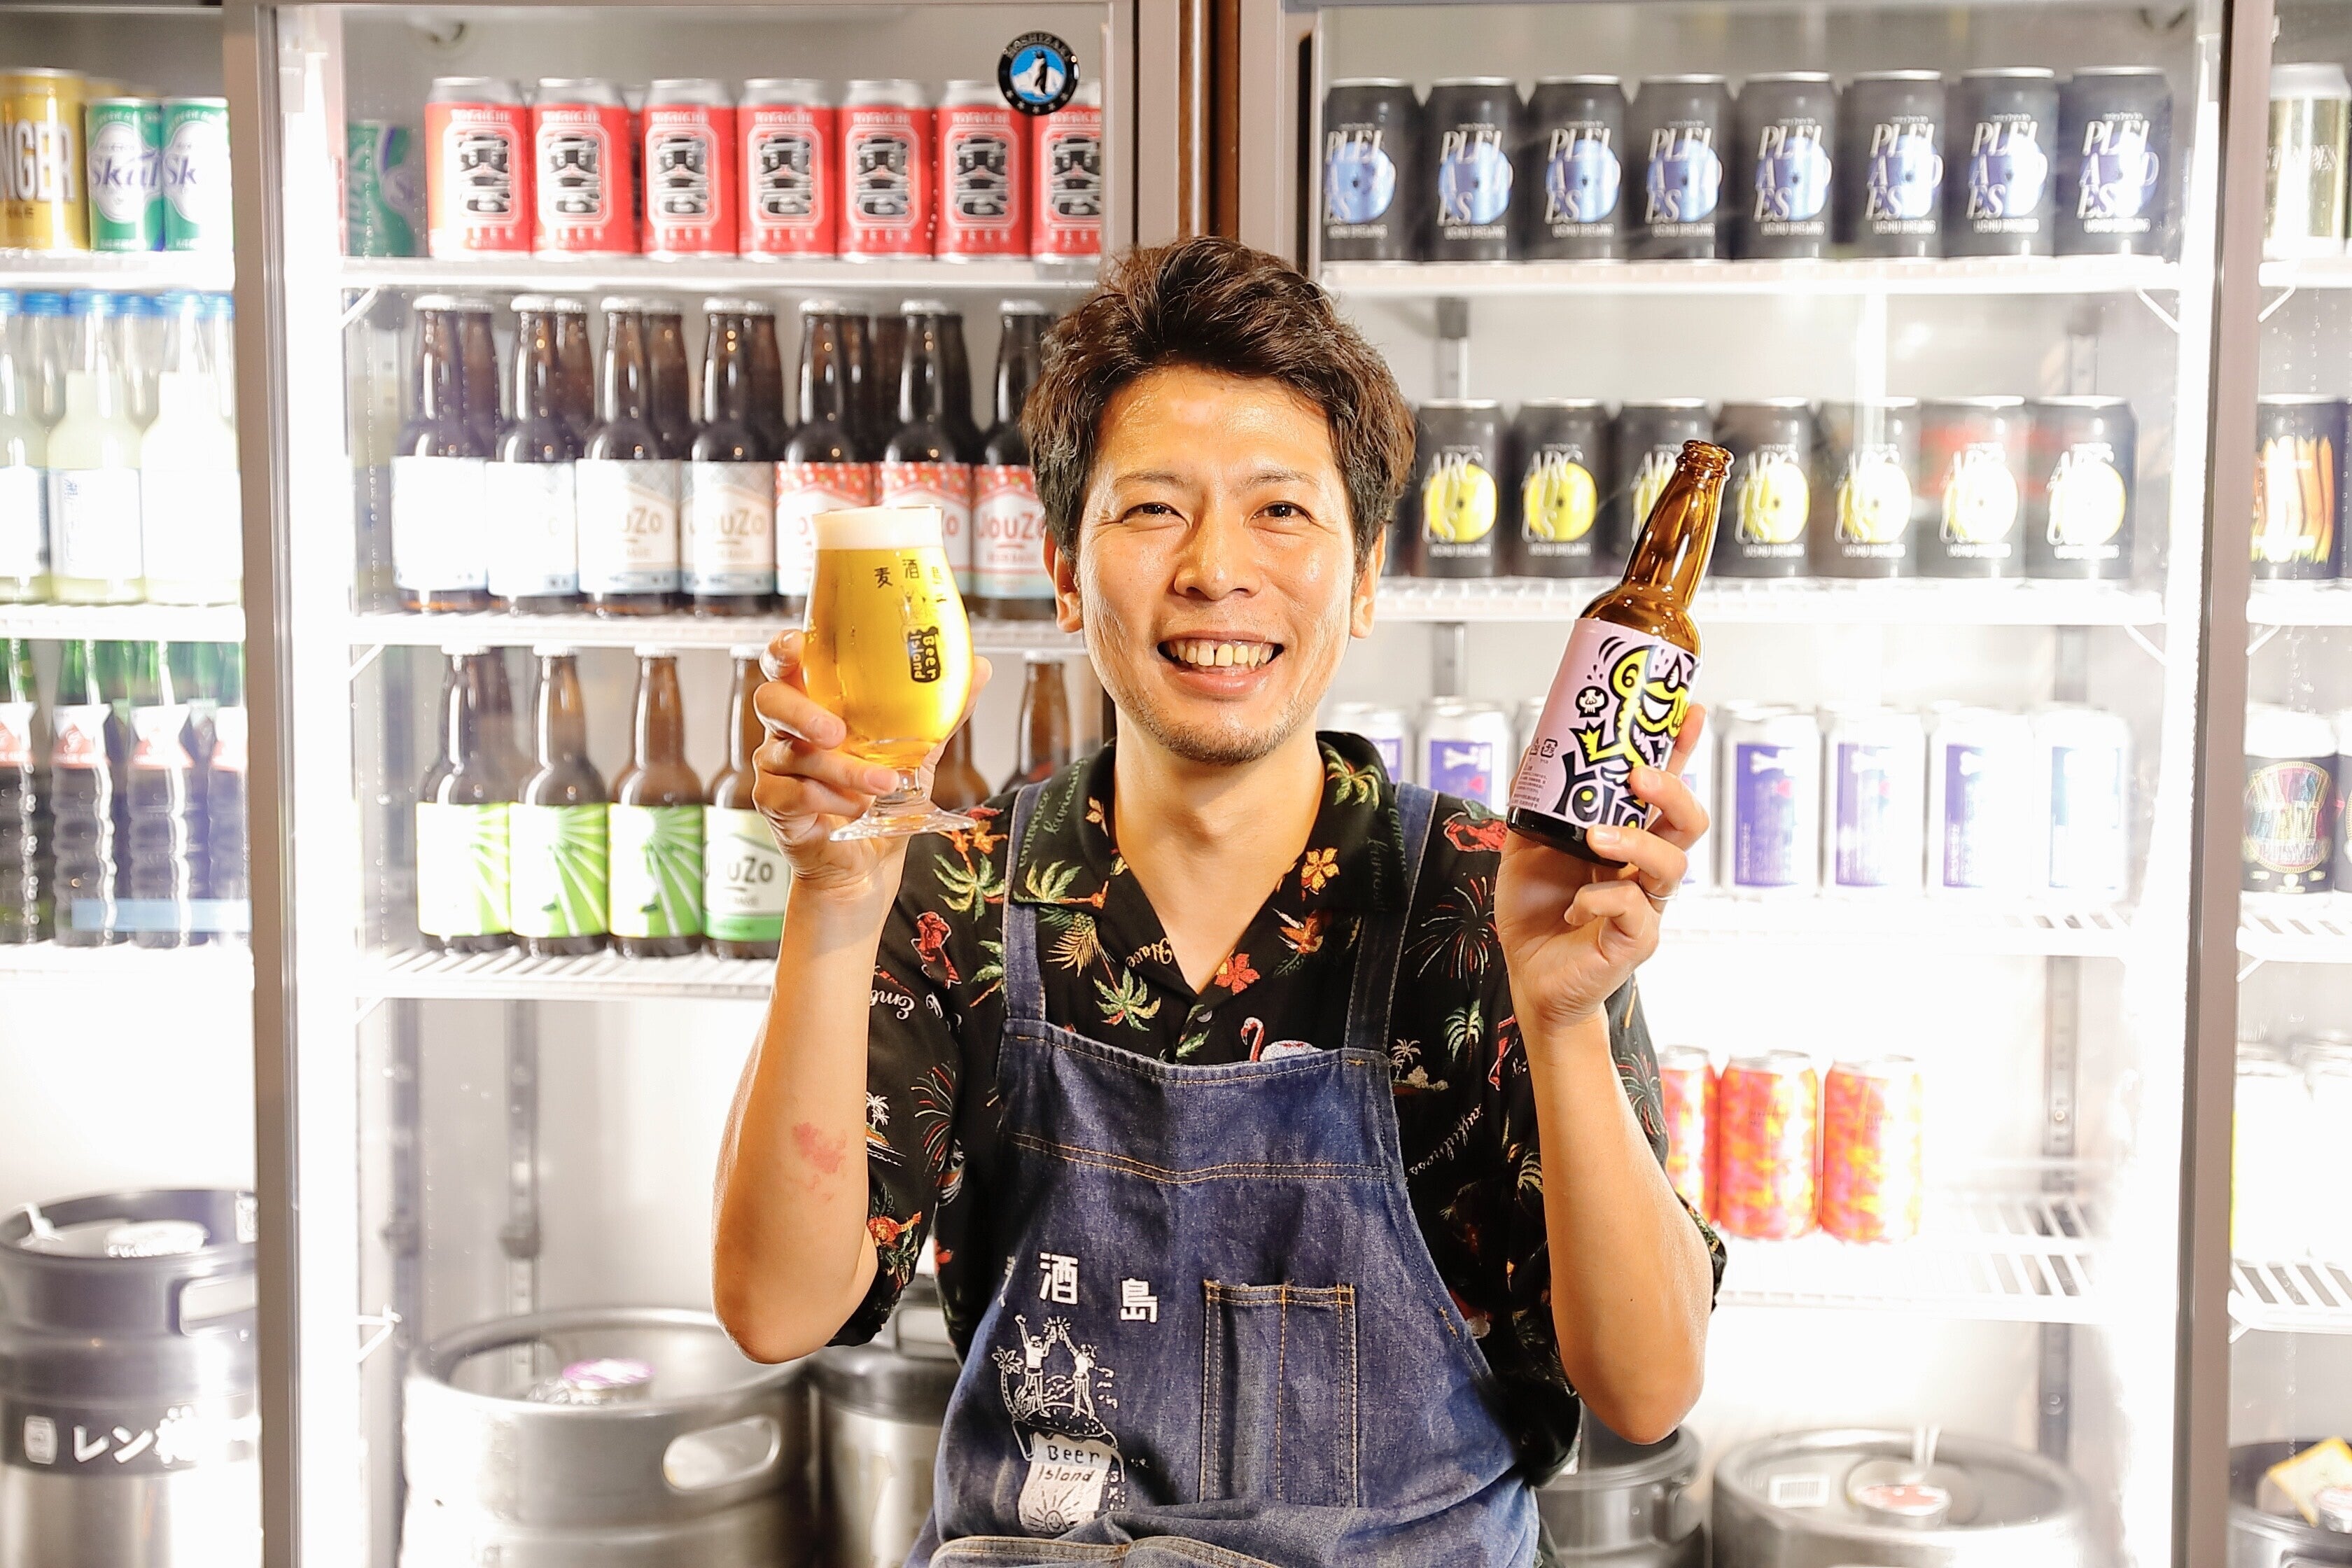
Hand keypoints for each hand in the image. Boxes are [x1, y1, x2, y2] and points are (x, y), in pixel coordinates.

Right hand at [751, 629, 992, 901]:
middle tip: (836, 732)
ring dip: (846, 770)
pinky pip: (797, 793)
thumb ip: (940, 712)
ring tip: (885, 783)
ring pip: (796, 754)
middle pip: (771, 700)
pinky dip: (835, 801)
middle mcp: (788, 730)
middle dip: (802, 712)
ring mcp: (776, 767)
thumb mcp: (916, 752)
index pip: (785, 664)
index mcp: (816, 705)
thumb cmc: (881, 801)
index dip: (784, 650)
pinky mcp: (774, 803)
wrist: (867, 864)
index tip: (796, 645)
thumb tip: (978, 669)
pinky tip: (858, 809)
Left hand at [1495, 705, 1710, 1038]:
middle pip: (1688, 823)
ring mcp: (1646, 905)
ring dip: (1636, 842)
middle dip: (1672, 792)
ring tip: (1595, 838)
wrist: (1527, 975)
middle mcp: (1644, 869)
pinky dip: (1602, 899)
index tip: (1689, 713)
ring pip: (1672, 864)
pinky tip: (1575, 905)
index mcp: (1627, 839)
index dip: (1681, 752)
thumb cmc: (1535, 910)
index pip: (1662, 790)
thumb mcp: (1526, 845)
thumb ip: (1535, 803)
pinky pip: (1635, 912)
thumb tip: (1536, 750)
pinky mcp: (1635, 940)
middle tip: (1639, 776)